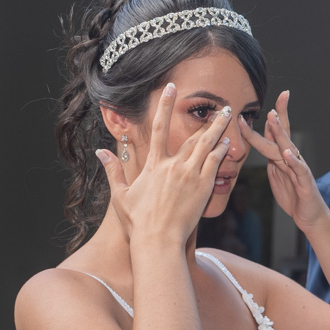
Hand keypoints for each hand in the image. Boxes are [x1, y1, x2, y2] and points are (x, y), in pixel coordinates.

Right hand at [96, 83, 232, 245]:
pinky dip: (221, 151)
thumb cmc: (138, 223)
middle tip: (219, 105)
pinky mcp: (203, 188)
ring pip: (207, 146)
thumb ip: (113, 171)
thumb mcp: (121, 196)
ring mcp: (190, 176)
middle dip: (207, 119)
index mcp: (154, 166)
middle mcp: (173, 166)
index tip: (170, 88)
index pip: (159, 128)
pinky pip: (214, 164)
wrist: (158, 241)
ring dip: (218, 130)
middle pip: (192, 136)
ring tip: (229, 116)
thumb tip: (100, 152)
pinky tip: (227, 142)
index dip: (164, 105)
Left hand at [239, 91, 327, 232]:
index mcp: (285, 155)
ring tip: (273, 119)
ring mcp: (300, 169)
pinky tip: (288, 153)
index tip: (282, 93)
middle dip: (275, 118)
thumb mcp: (277, 172)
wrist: (310, 217)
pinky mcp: (305, 183)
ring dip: (280, 133)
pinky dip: (294, 161)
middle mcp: (293, 158)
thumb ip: (271, 155)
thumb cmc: (293, 195)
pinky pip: (299, 170)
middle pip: (282, 135)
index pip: (280, 130)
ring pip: (288, 148)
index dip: (280, 112)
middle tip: (269, 103)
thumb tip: (262, 137)